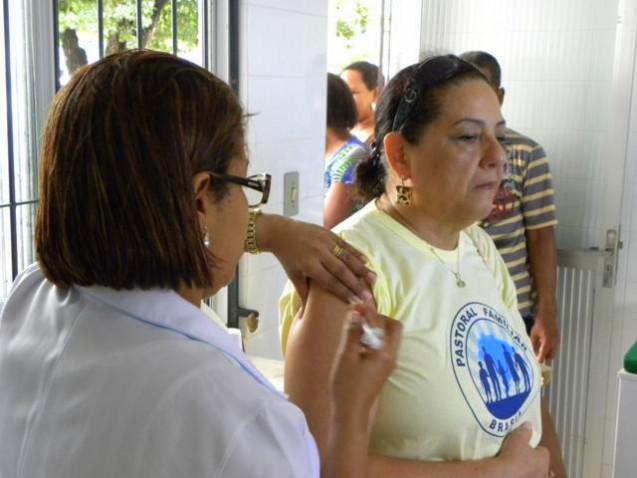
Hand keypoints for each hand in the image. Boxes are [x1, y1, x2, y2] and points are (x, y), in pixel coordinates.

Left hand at [264, 215, 375, 303]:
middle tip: (368, 296)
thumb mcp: (293, 275)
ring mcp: (325, 242)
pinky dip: (356, 252)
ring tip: (373, 279)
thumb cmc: (287, 257)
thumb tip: (305, 314)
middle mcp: (319, 254)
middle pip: (341, 271)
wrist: (281, 232)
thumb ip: (303, 292)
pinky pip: (345, 244)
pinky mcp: (328, 234)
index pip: (330, 282)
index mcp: (309, 266)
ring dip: (361, 269)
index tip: (355, 302)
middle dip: (356, 284)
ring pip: (346, 257)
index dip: (343, 292)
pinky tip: (366, 261)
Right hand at [331, 302, 401, 417]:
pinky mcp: (380, 369)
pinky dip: (370, 340)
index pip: (387, 323)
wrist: (350, 413)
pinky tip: (354, 343)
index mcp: (385, 352)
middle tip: (357, 317)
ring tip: (353, 329)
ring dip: (372, 329)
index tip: (355, 306)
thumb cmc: (347, 384)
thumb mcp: (346, 355)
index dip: (371, 312)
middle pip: (392, 328)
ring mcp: (387, 363)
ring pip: (386, 338)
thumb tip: (356, 312)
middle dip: (376, 319)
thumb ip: (352, 332)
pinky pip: (380, 348)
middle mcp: (391, 356)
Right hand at [497, 423, 549, 477]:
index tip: (527, 445)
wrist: (504, 475)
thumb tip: (528, 425)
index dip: (535, 448)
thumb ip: (524, 431)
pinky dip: (524, 475)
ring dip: (531, 471)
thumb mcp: (517, 438)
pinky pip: (527, 477)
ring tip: (520, 467)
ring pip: (536, 474)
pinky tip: (516, 473)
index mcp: (544, 458)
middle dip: (535, 461)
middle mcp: (543, 471)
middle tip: (524, 457)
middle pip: (541, 464)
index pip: (543, 451)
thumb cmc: (514, 455)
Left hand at [530, 311, 559, 362]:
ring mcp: (557, 342)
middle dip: (545, 360)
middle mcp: (553, 344)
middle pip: (550, 357)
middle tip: (539, 361)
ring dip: (548, 355)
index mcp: (547, 342)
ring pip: (553, 353)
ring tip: (541, 354)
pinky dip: (550, 351)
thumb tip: (534, 353)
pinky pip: (554, 349)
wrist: (548, 316)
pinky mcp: (558, 340)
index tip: (536, 363)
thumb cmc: (539, 325)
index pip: (543, 355)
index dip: (540, 360)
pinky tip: (544, 348)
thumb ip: (534, 345)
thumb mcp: (533, 335)